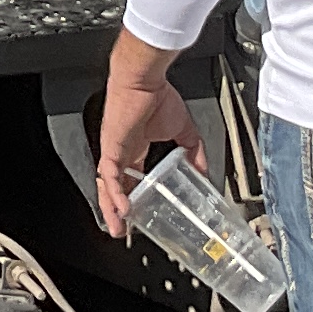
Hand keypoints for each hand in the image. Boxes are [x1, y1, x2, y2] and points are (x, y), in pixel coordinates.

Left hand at [91, 33, 208, 235]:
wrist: (144, 80)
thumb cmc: (158, 97)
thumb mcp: (183, 131)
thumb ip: (194, 152)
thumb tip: (205, 173)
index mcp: (136, 150)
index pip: (131, 181)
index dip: (134, 198)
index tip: (140, 215)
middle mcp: (122, 154)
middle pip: (115, 189)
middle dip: (117, 211)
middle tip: (123, 232)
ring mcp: (114, 152)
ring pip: (107, 187)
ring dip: (112, 209)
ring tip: (119, 228)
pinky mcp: (111, 148)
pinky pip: (109, 176)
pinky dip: (115, 194)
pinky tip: (123, 208)